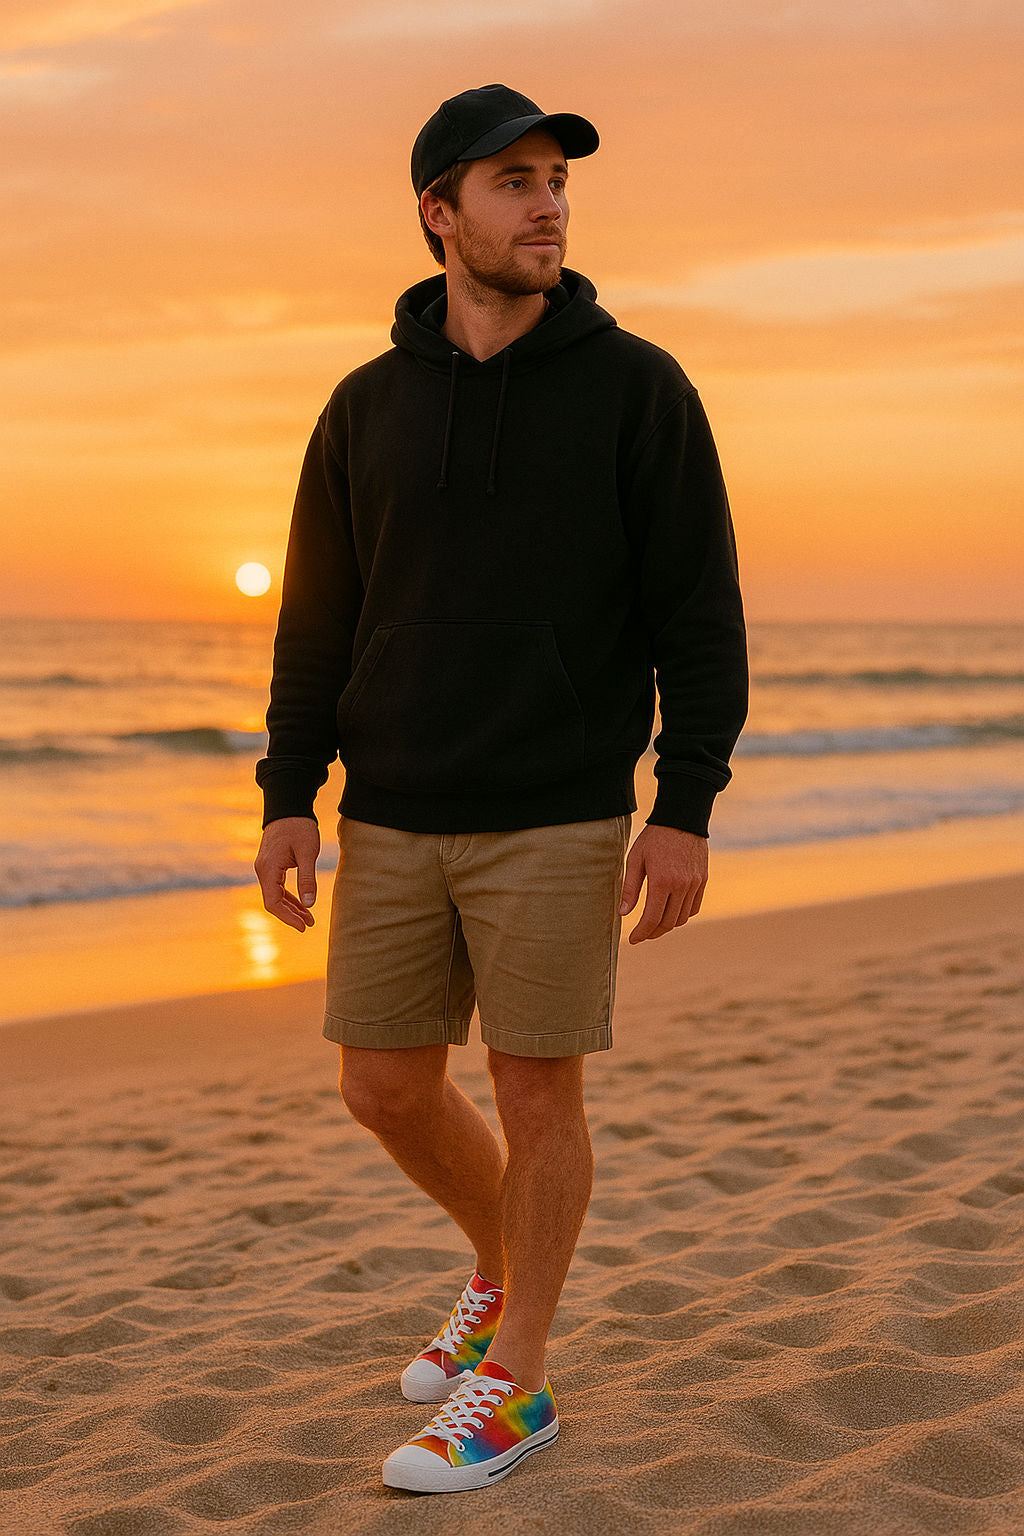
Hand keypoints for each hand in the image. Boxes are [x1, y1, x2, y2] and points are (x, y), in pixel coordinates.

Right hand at [254, 816, 320, 931]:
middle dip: (291, 915)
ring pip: (276, 895)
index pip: (273, 902)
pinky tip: (303, 904)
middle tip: (309, 924)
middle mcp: (262, 870)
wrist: (288, 808)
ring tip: (309, 918)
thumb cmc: (299, 827)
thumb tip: (309, 904)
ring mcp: (265, 868)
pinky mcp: (271, 865)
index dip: (287, 917)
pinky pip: (278, 887)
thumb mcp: (307, 853)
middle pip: (273, 901)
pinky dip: (290, 897)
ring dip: (292, 907)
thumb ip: (307, 879)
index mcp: (268, 869)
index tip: (303, 926)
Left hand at [618, 824, 707, 943]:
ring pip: (682, 918)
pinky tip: (671, 912)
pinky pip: (694, 907)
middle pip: (668, 923)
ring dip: (667, 925)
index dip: (642, 933)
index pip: (652, 919)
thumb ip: (630, 888)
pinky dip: (682, 915)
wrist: (682, 819)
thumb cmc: (654, 838)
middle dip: (653, 932)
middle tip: (642, 934)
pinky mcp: (702, 880)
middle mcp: (681, 886)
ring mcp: (694, 884)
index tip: (633, 939)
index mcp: (662, 881)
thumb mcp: (635, 859)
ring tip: (654, 924)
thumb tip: (623, 914)